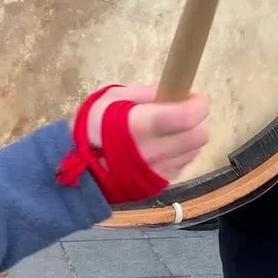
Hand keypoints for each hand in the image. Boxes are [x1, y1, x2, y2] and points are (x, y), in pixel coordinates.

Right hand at [79, 86, 209, 182]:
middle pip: (199, 136)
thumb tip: (170, 92)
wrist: (78, 171)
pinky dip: (181, 152)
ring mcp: (160, 172)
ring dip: (190, 136)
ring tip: (171, 129)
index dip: (198, 104)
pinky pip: (184, 164)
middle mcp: (154, 152)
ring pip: (195, 151)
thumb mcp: (110, 99)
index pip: (185, 117)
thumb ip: (143, 94)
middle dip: (198, 120)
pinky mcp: (162, 185)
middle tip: (184, 111)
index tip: (192, 95)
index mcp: (140, 126)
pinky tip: (164, 146)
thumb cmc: (92, 128)